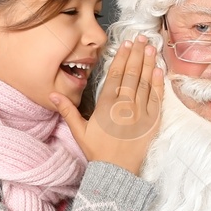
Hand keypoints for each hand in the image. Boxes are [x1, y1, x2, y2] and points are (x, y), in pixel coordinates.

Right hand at [50, 36, 163, 176]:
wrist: (116, 172)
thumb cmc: (97, 152)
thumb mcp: (79, 131)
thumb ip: (67, 110)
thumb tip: (52, 95)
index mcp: (107, 105)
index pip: (115, 75)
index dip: (120, 57)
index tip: (125, 44)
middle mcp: (125, 105)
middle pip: (132, 73)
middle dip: (136, 54)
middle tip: (140, 38)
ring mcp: (140, 112)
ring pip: (145, 82)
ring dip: (148, 62)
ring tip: (150, 47)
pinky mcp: (152, 121)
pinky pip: (156, 97)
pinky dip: (158, 82)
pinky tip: (159, 69)